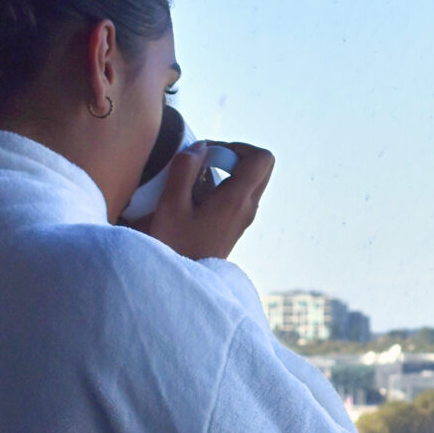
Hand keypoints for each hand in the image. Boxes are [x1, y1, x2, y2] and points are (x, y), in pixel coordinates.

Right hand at [126, 140, 273, 261]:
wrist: (181, 285)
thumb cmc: (174, 246)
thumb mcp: (170, 205)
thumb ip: (184, 169)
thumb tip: (200, 147)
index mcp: (238, 201)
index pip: (263, 158)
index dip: (237, 147)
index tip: (209, 156)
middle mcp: (248, 208)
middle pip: (260, 167)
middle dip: (233, 156)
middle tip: (203, 165)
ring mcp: (244, 218)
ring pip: (247, 180)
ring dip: (224, 172)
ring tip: (192, 184)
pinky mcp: (234, 225)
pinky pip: (236, 194)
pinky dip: (219, 187)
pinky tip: (192, 199)